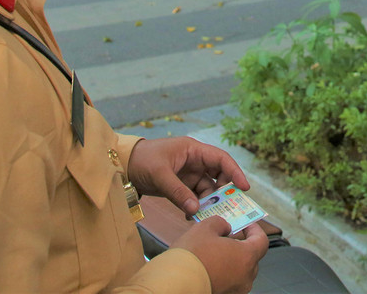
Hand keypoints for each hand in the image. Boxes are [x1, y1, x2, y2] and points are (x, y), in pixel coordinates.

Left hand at [127, 137, 249, 215]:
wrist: (123, 166)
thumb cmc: (142, 160)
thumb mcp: (160, 175)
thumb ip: (178, 192)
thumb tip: (196, 210)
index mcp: (193, 150)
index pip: (221, 159)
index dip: (235, 171)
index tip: (244, 187)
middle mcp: (194, 161)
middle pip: (218, 175)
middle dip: (222, 190)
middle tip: (225, 206)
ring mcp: (188, 174)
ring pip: (207, 189)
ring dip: (207, 202)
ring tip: (204, 215)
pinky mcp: (181, 185)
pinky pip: (195, 197)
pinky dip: (195, 207)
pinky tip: (191, 216)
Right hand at [173, 216, 267, 293]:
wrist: (176, 283)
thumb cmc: (192, 256)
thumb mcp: (206, 227)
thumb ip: (220, 223)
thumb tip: (225, 228)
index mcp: (247, 257)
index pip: (262, 241)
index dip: (255, 230)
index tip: (247, 224)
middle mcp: (246, 277)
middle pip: (251, 257)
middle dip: (241, 245)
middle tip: (227, 236)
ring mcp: (236, 290)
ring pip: (240, 271)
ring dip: (232, 260)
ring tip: (214, 252)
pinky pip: (229, 282)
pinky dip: (224, 273)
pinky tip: (209, 266)